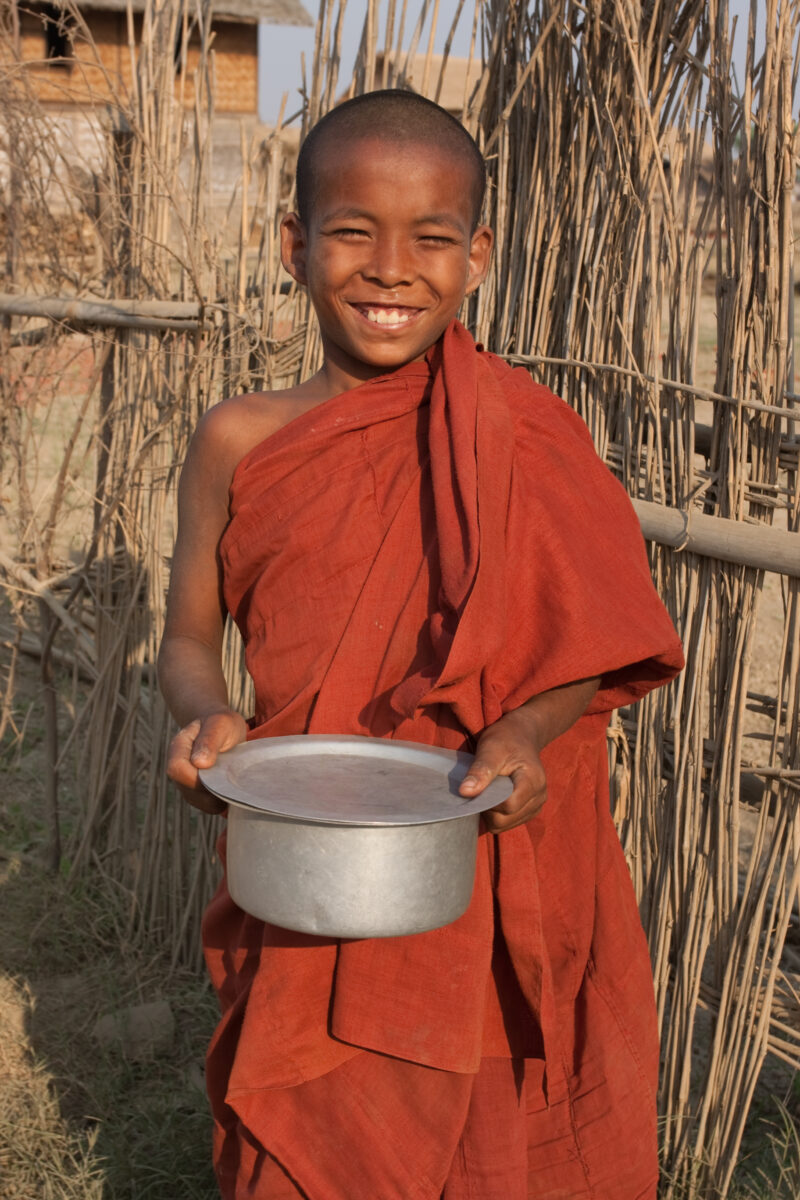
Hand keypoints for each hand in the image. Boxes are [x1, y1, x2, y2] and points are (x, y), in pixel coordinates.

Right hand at [166, 709, 247, 814]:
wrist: (223, 727)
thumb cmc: (222, 723)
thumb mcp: (220, 724)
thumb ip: (209, 740)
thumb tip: (199, 763)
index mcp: (179, 747)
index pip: (177, 769)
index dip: (196, 777)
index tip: (219, 773)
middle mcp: (178, 766)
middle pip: (187, 790)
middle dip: (211, 790)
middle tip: (231, 779)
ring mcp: (186, 780)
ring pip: (197, 801)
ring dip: (216, 797)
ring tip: (232, 781)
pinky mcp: (197, 791)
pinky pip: (206, 805)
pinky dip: (220, 801)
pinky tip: (230, 788)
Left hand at [458, 707, 545, 831]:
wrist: (521, 736)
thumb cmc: (505, 740)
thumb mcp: (490, 749)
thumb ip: (480, 771)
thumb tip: (464, 792)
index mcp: (533, 781)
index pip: (508, 806)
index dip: (488, 800)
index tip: (479, 785)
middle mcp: (539, 797)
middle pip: (505, 819)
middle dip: (488, 808)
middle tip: (482, 786)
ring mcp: (536, 805)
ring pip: (505, 825)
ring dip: (491, 812)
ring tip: (489, 789)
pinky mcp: (530, 810)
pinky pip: (508, 823)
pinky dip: (497, 814)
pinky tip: (495, 796)